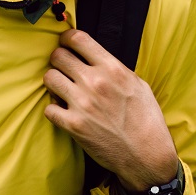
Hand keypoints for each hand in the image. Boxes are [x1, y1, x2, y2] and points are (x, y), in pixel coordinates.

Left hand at [44, 28, 178, 192]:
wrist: (147, 155)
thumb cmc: (146, 120)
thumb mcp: (138, 85)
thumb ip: (114, 69)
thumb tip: (95, 59)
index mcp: (113, 69)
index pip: (78, 39)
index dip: (66, 38)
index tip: (66, 44)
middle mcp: (95, 82)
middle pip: (58, 56)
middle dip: (59, 61)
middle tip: (64, 69)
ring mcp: (82, 104)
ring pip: (49, 78)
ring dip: (54, 83)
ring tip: (63, 90)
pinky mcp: (73, 125)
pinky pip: (48, 108)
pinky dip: (54, 110)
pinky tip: (64, 112)